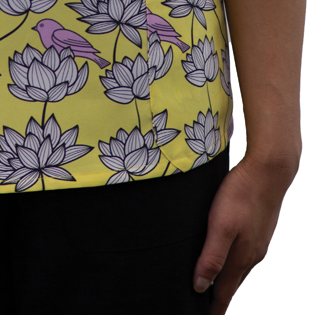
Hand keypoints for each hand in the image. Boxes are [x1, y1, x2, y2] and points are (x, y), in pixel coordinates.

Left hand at [192, 152, 298, 313]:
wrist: (269, 169)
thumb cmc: (242, 194)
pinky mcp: (258, 228)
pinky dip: (233, 262)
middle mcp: (253, 254)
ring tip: (213, 286)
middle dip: (219, 297)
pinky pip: (244, 253)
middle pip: (233, 283)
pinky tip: (227, 255)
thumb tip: (200, 286)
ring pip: (239, 267)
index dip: (214, 308)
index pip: (225, 292)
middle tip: (207, 308)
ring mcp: (258, 241)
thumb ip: (212, 257)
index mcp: (242, 257)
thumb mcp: (220, 225)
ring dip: (226, 279)